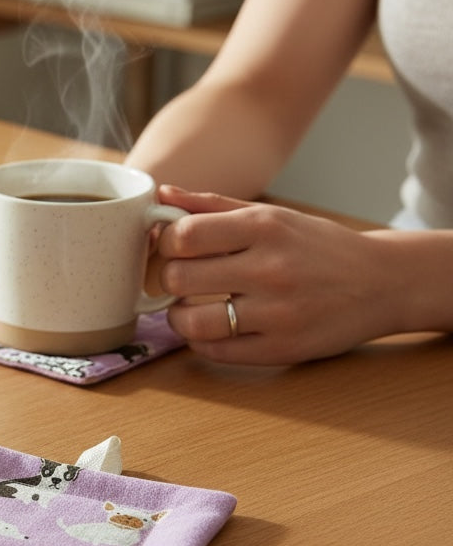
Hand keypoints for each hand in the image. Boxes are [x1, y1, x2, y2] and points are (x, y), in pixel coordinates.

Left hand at [156, 185, 397, 364]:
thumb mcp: (272, 216)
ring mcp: (278, 313)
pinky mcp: (282, 349)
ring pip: (190, 321)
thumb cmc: (318, 247)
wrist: (383, 283)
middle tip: (181, 280)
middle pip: (178, 278)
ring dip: (178, 316)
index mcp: (265, 228)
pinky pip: (215, 351)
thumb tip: (162, 194)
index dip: (167, 244)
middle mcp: (271, 269)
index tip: (174, 249)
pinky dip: (201, 341)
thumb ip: (212, 206)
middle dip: (169, 279)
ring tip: (191, 307)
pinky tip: (213, 328)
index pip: (184, 236)